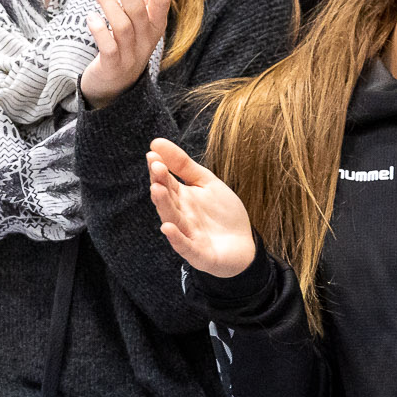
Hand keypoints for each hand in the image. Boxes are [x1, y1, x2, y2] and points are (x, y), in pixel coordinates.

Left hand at [80, 0, 171, 107]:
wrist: (117, 86)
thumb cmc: (129, 44)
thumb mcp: (144, 19)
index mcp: (156, 25)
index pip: (161, 0)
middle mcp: (147, 39)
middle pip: (138, 9)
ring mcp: (131, 54)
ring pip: (122, 26)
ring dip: (107, 1)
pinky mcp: (113, 66)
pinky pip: (108, 47)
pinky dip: (99, 30)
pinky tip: (90, 16)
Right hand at [146, 137, 256, 278]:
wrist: (244, 244)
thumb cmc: (222, 213)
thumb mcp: (205, 182)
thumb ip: (183, 165)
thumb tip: (156, 142)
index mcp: (181, 198)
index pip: (166, 182)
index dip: (159, 169)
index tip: (153, 154)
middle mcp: (180, 216)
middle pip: (167, 199)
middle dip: (160, 184)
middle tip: (156, 168)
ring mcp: (188, 235)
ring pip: (172, 220)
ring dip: (164, 206)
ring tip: (157, 190)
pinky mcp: (199, 253)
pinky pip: (185, 246)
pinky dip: (176, 239)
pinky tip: (167, 228)